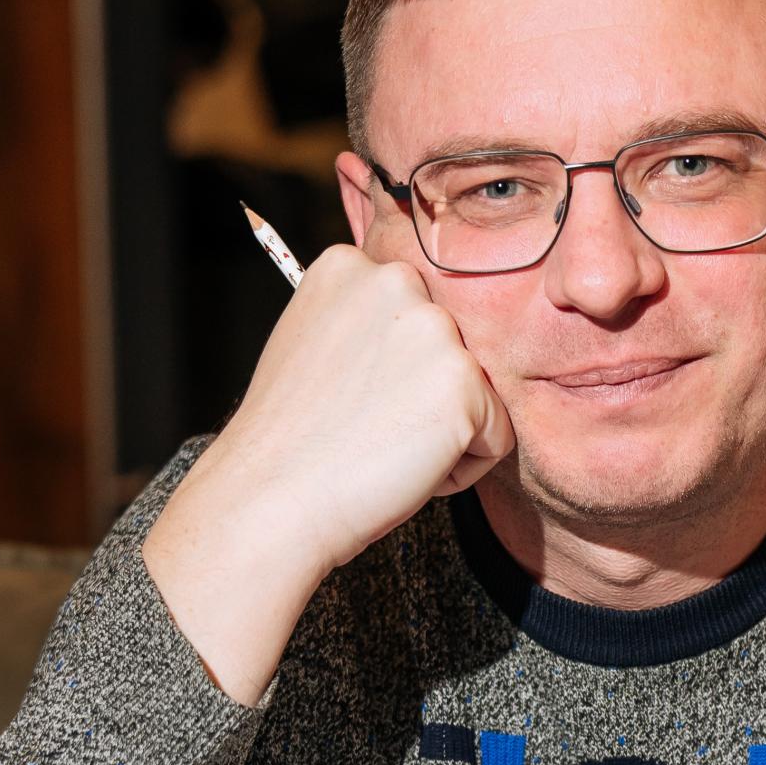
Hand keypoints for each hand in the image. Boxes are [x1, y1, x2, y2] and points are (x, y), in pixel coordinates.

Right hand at [142, 243, 514, 704]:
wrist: (269, 499)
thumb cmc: (288, 443)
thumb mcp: (312, 348)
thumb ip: (363, 326)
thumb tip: (410, 344)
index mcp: (349, 264)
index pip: (413, 318)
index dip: (387, 373)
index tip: (345, 399)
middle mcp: (395, 280)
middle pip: (451, 350)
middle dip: (421, 398)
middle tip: (363, 429)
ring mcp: (433, 329)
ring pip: (477, 394)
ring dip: (442, 433)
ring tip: (379, 448)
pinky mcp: (464, 384)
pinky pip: (496, 439)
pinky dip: (461, 470)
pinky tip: (402, 469)